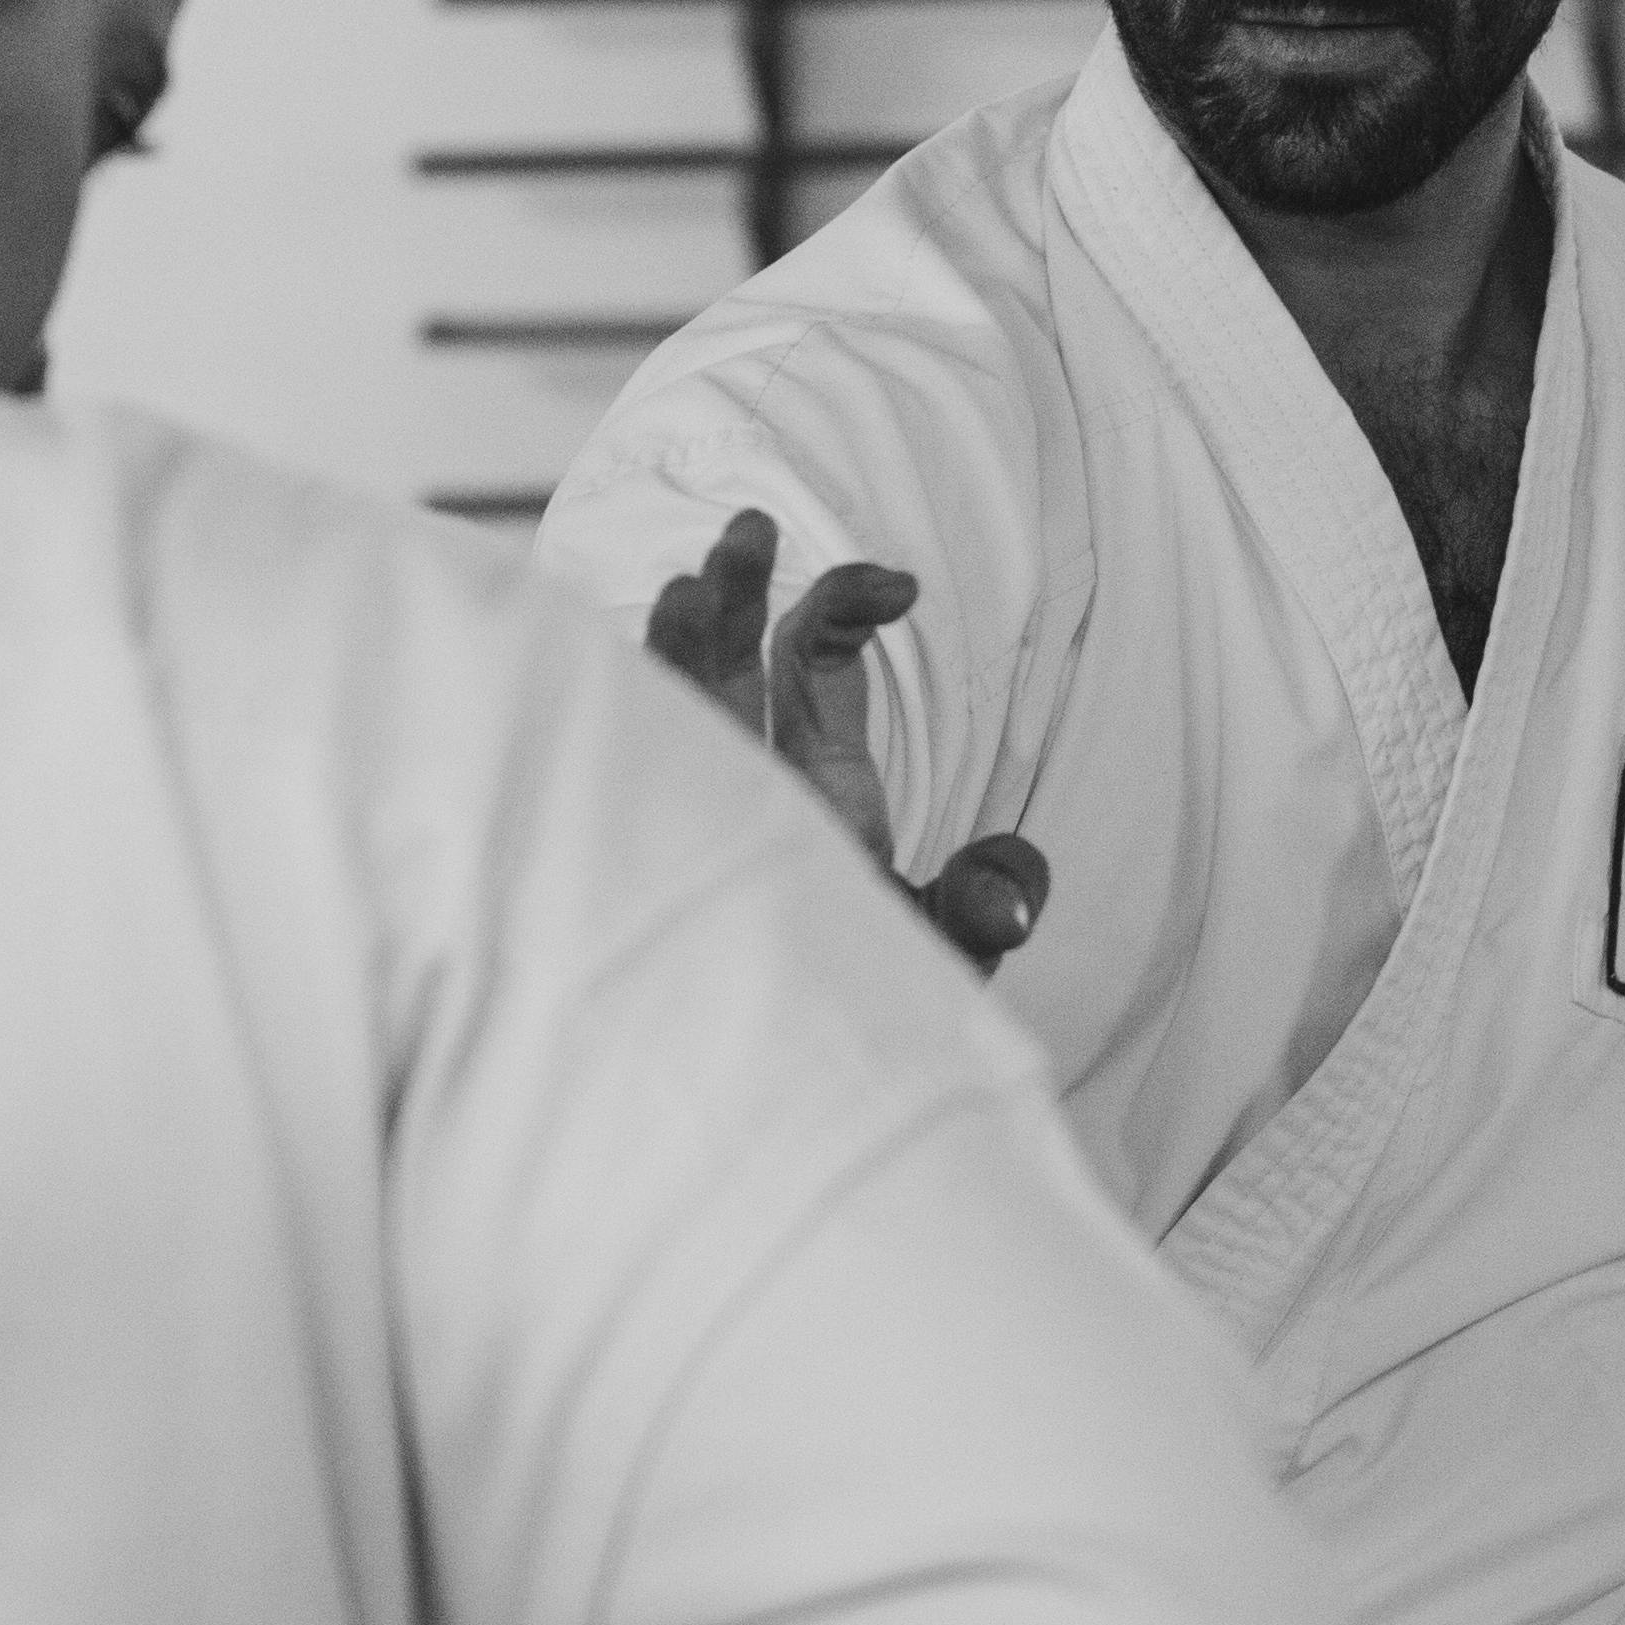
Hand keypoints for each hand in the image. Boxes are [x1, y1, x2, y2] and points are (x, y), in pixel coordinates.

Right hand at [644, 508, 1049, 975]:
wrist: (802, 1101)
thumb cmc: (867, 1015)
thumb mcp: (942, 952)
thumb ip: (982, 904)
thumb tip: (1018, 889)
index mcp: (820, 781)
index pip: (817, 660)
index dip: (847, 604)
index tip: (906, 585)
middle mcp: (751, 784)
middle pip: (732, 663)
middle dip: (738, 590)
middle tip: (751, 523)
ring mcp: (697, 821)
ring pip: (672, 714)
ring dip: (678, 653)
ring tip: (684, 592)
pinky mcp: (652, 875)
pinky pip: (623, 788)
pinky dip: (616, 737)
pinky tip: (606, 694)